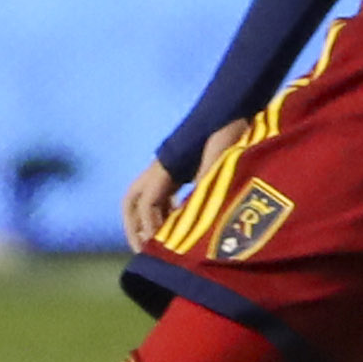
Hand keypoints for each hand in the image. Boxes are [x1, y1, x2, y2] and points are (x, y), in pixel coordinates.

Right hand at [121, 118, 246, 252]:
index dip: (150, 225)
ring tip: (155, 247)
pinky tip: (176, 228)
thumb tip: (195, 211)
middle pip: (131, 202)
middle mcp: (159, 168)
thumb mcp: (219, 156)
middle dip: (134, 228)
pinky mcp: (177, 171)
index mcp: (166, 166)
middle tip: (143, 252)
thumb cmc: (225, 130)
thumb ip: (206, 180)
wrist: (231, 109)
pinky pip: (160, 197)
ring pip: (143, 201)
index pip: (145, 202)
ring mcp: (166, 169)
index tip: (161, 245)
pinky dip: (161, 215)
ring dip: (145, 223)